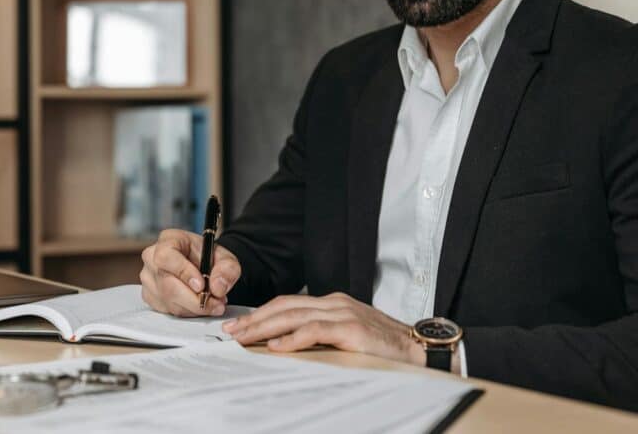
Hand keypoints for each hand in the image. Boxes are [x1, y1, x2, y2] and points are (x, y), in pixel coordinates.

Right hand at [140, 229, 240, 317]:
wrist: (203, 265)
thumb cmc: (209, 257)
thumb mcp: (225, 257)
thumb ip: (227, 269)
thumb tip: (217, 287)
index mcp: (168, 240)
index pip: (166, 256)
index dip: (183, 272)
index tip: (202, 286)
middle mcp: (152, 258)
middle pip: (167, 285)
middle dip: (195, 299)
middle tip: (216, 304)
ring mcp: (149, 278)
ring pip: (169, 301)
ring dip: (194, 307)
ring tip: (213, 303)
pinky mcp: (150, 296)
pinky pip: (169, 310)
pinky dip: (188, 312)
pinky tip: (199, 304)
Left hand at [222, 292, 430, 367]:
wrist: (422, 349)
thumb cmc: (386, 348)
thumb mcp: (348, 336)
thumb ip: (322, 335)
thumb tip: (286, 345)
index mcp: (332, 303)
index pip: (288, 304)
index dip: (261, 314)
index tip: (240, 325)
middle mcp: (334, 303)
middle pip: (284, 307)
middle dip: (254, 319)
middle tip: (231, 332)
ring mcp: (343, 313)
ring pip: (294, 316)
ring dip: (265, 327)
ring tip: (244, 338)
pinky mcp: (352, 329)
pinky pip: (316, 331)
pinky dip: (294, 338)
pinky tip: (278, 346)